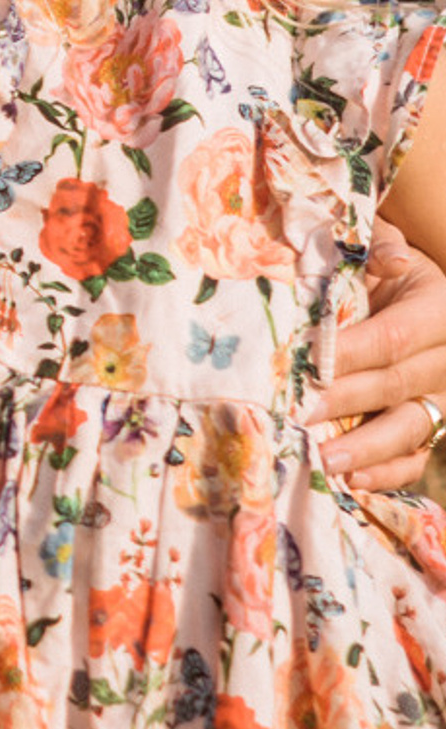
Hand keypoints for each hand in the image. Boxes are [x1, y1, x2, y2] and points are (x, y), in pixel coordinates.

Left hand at [311, 219, 445, 489]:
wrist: (411, 295)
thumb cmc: (379, 270)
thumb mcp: (382, 246)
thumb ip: (377, 247)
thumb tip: (390, 259)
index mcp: (439, 310)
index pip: (393, 338)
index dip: (348, 353)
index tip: (304, 365)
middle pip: (396, 384)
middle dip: (344, 401)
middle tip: (298, 415)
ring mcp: (444, 397)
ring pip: (412, 426)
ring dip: (366, 448)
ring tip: (323, 461)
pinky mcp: (435, 425)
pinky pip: (419, 455)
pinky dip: (388, 472)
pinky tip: (353, 482)